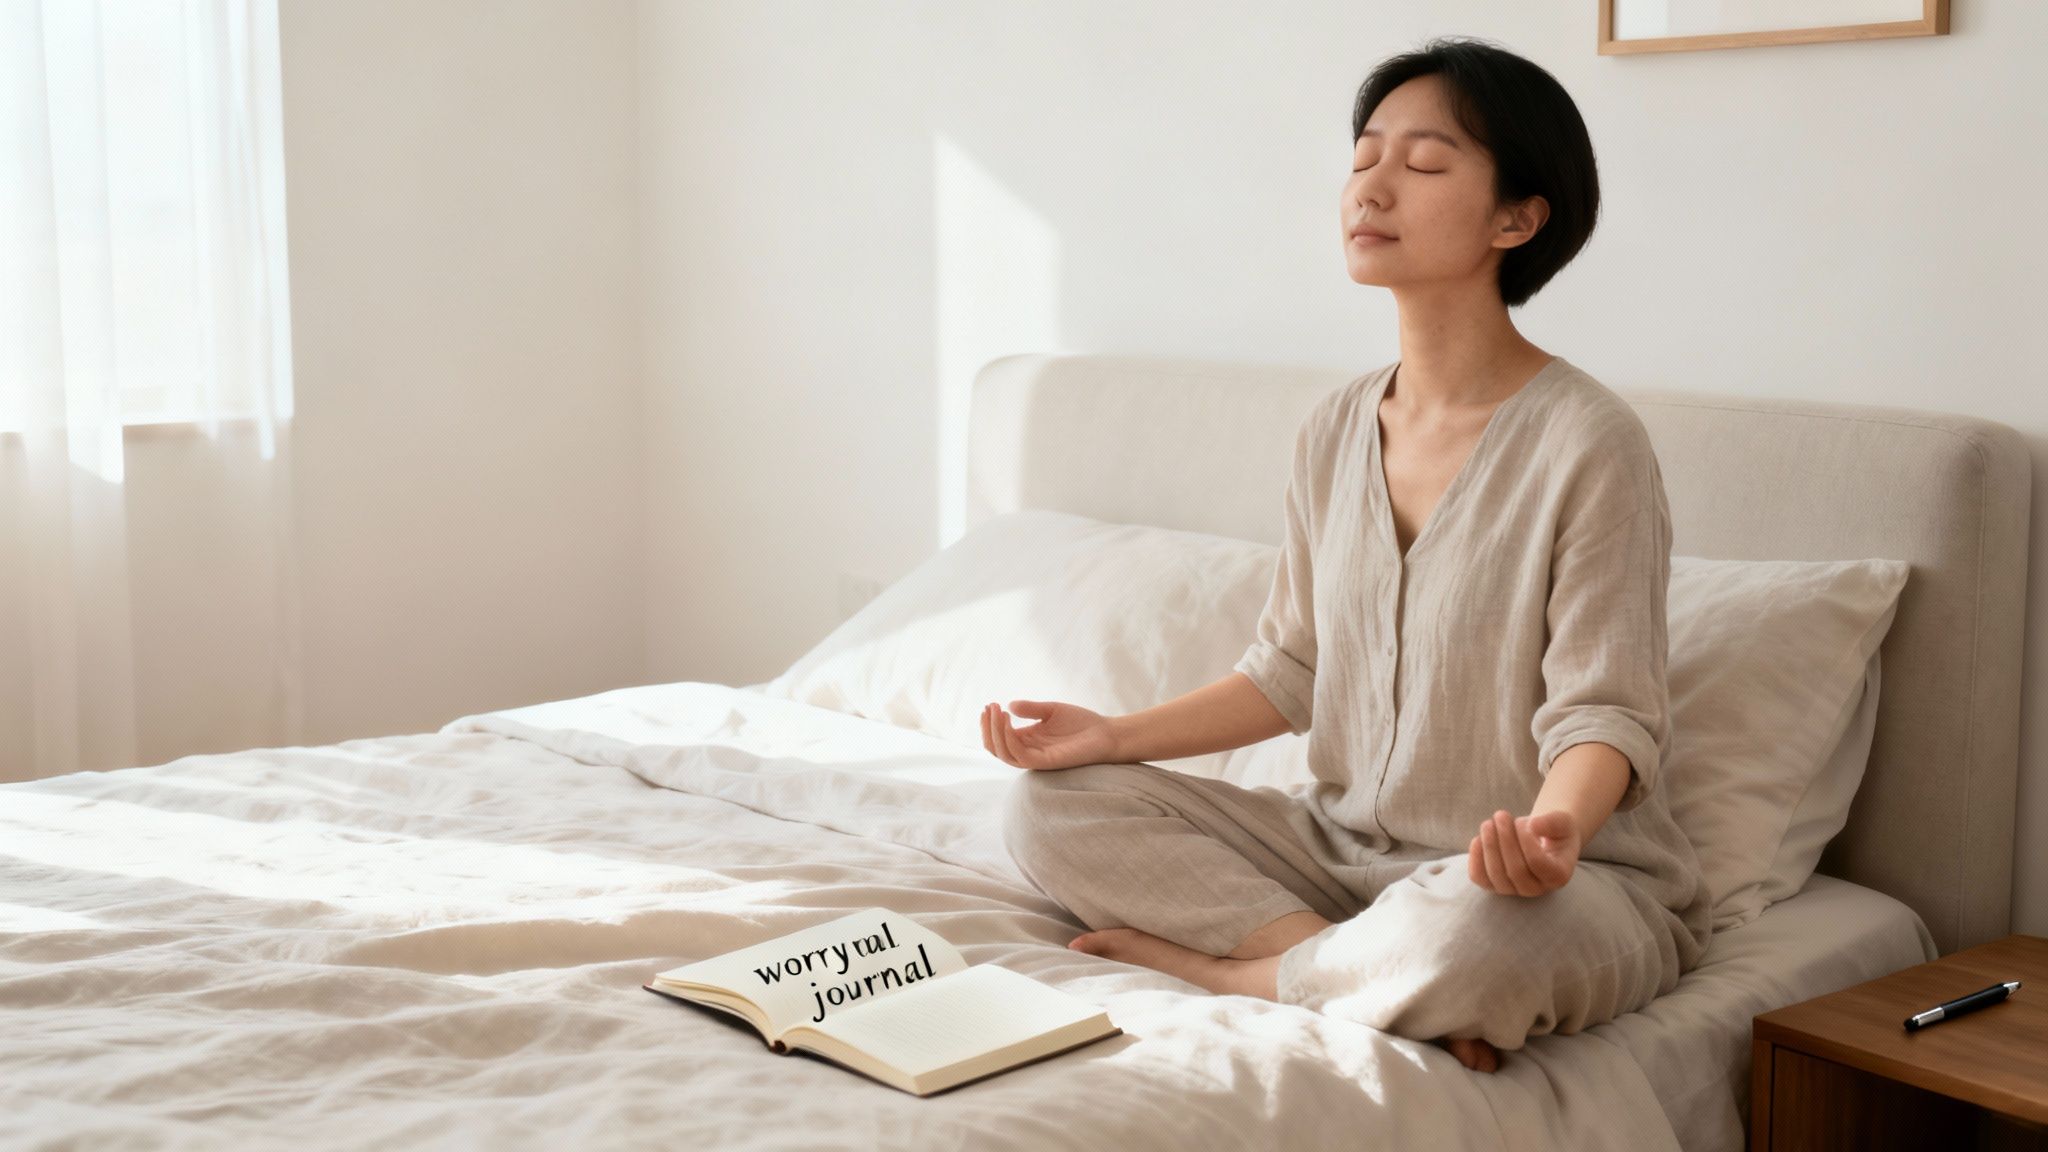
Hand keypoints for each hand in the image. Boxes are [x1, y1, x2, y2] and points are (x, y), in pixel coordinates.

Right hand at [981, 700, 1119, 770]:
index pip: (999, 738)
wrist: (1106, 733)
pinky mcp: (1046, 762)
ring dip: (995, 732)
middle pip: (996, 748)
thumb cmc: (1082, 723)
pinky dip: (1009, 739)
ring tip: (997, 712)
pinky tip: (1008, 721)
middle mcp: (1029, 751)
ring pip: (1004, 753)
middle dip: (987, 728)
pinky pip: (1020, 755)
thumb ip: (1031, 709)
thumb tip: (1009, 705)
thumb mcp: (1051, 710)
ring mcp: (1036, 758)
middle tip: (988, 707)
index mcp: (1028, 741)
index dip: (989, 724)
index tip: (988, 705)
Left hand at [1467, 808, 1579, 896]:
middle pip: (1515, 870)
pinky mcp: (1493, 885)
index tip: (1522, 821)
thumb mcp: (1562, 821)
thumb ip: (1553, 822)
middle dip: (1504, 839)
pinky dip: (1476, 857)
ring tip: (1489, 823)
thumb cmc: (1554, 831)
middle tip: (1501, 815)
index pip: (1537, 861)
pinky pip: (1479, 877)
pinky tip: (1479, 838)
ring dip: (1489, 845)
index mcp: (1558, 876)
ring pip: (1496, 875)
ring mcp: (1514, 890)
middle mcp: (1537, 889)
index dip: (1525, 838)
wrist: (1542, 839)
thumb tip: (1534, 826)